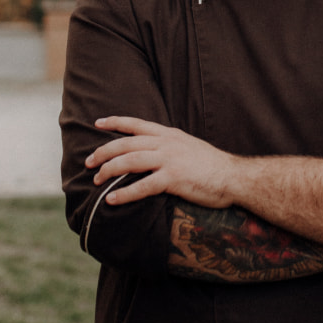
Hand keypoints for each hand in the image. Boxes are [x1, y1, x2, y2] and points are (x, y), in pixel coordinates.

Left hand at [86, 116, 238, 207]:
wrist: (233, 176)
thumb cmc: (212, 166)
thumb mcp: (189, 146)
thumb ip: (170, 146)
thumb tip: (154, 151)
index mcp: (169, 134)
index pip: (136, 124)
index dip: (115, 122)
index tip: (98, 123)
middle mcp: (166, 143)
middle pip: (126, 144)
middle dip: (103, 152)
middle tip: (88, 162)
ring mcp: (169, 160)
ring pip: (130, 161)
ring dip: (109, 171)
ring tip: (96, 180)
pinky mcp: (173, 179)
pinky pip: (142, 186)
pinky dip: (124, 194)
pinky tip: (112, 199)